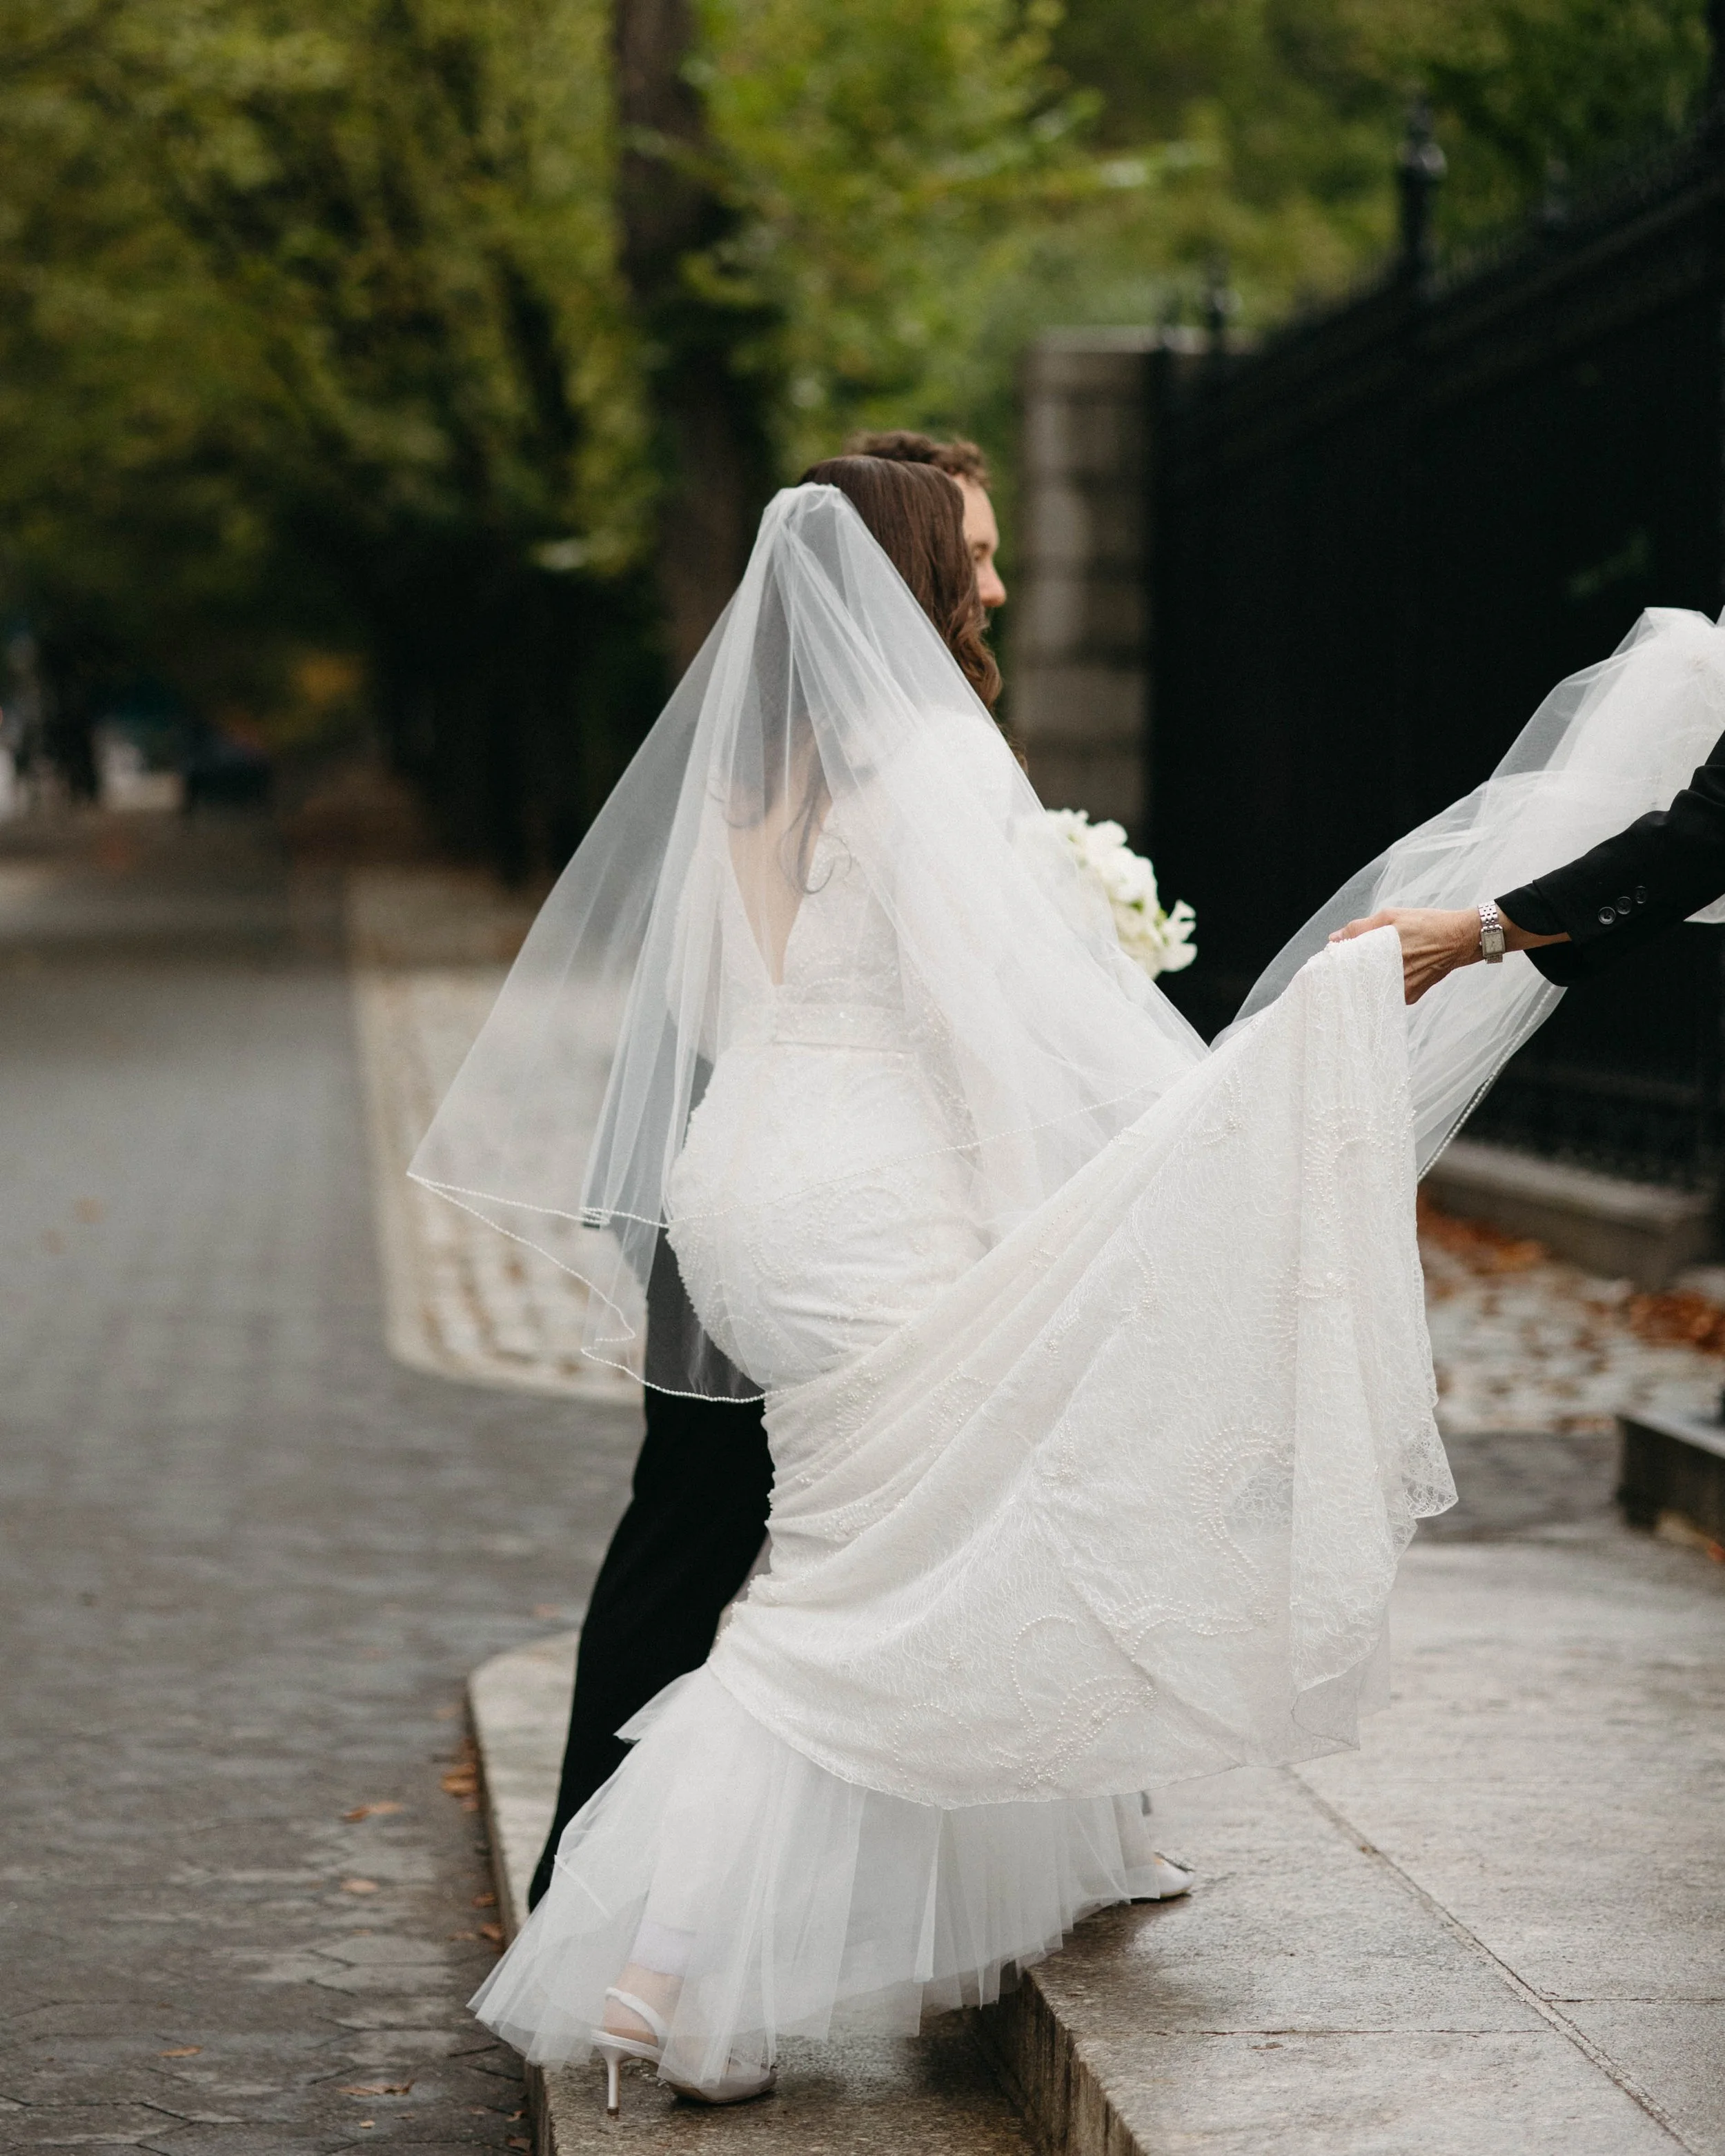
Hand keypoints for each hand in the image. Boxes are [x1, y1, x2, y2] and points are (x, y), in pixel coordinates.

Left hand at [1329, 906, 1487, 1004]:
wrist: (1460, 939)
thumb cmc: (1427, 925)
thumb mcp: (1391, 917)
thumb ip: (1360, 928)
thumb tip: (1334, 938)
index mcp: (1381, 955)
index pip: (1347, 967)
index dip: (1338, 963)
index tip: (1333, 960)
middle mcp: (1390, 977)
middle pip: (1358, 981)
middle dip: (1351, 972)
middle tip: (1351, 963)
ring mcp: (1400, 990)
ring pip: (1372, 989)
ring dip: (1368, 979)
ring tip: (1375, 966)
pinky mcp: (1409, 998)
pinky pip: (1388, 993)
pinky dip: (1385, 985)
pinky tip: (1390, 973)